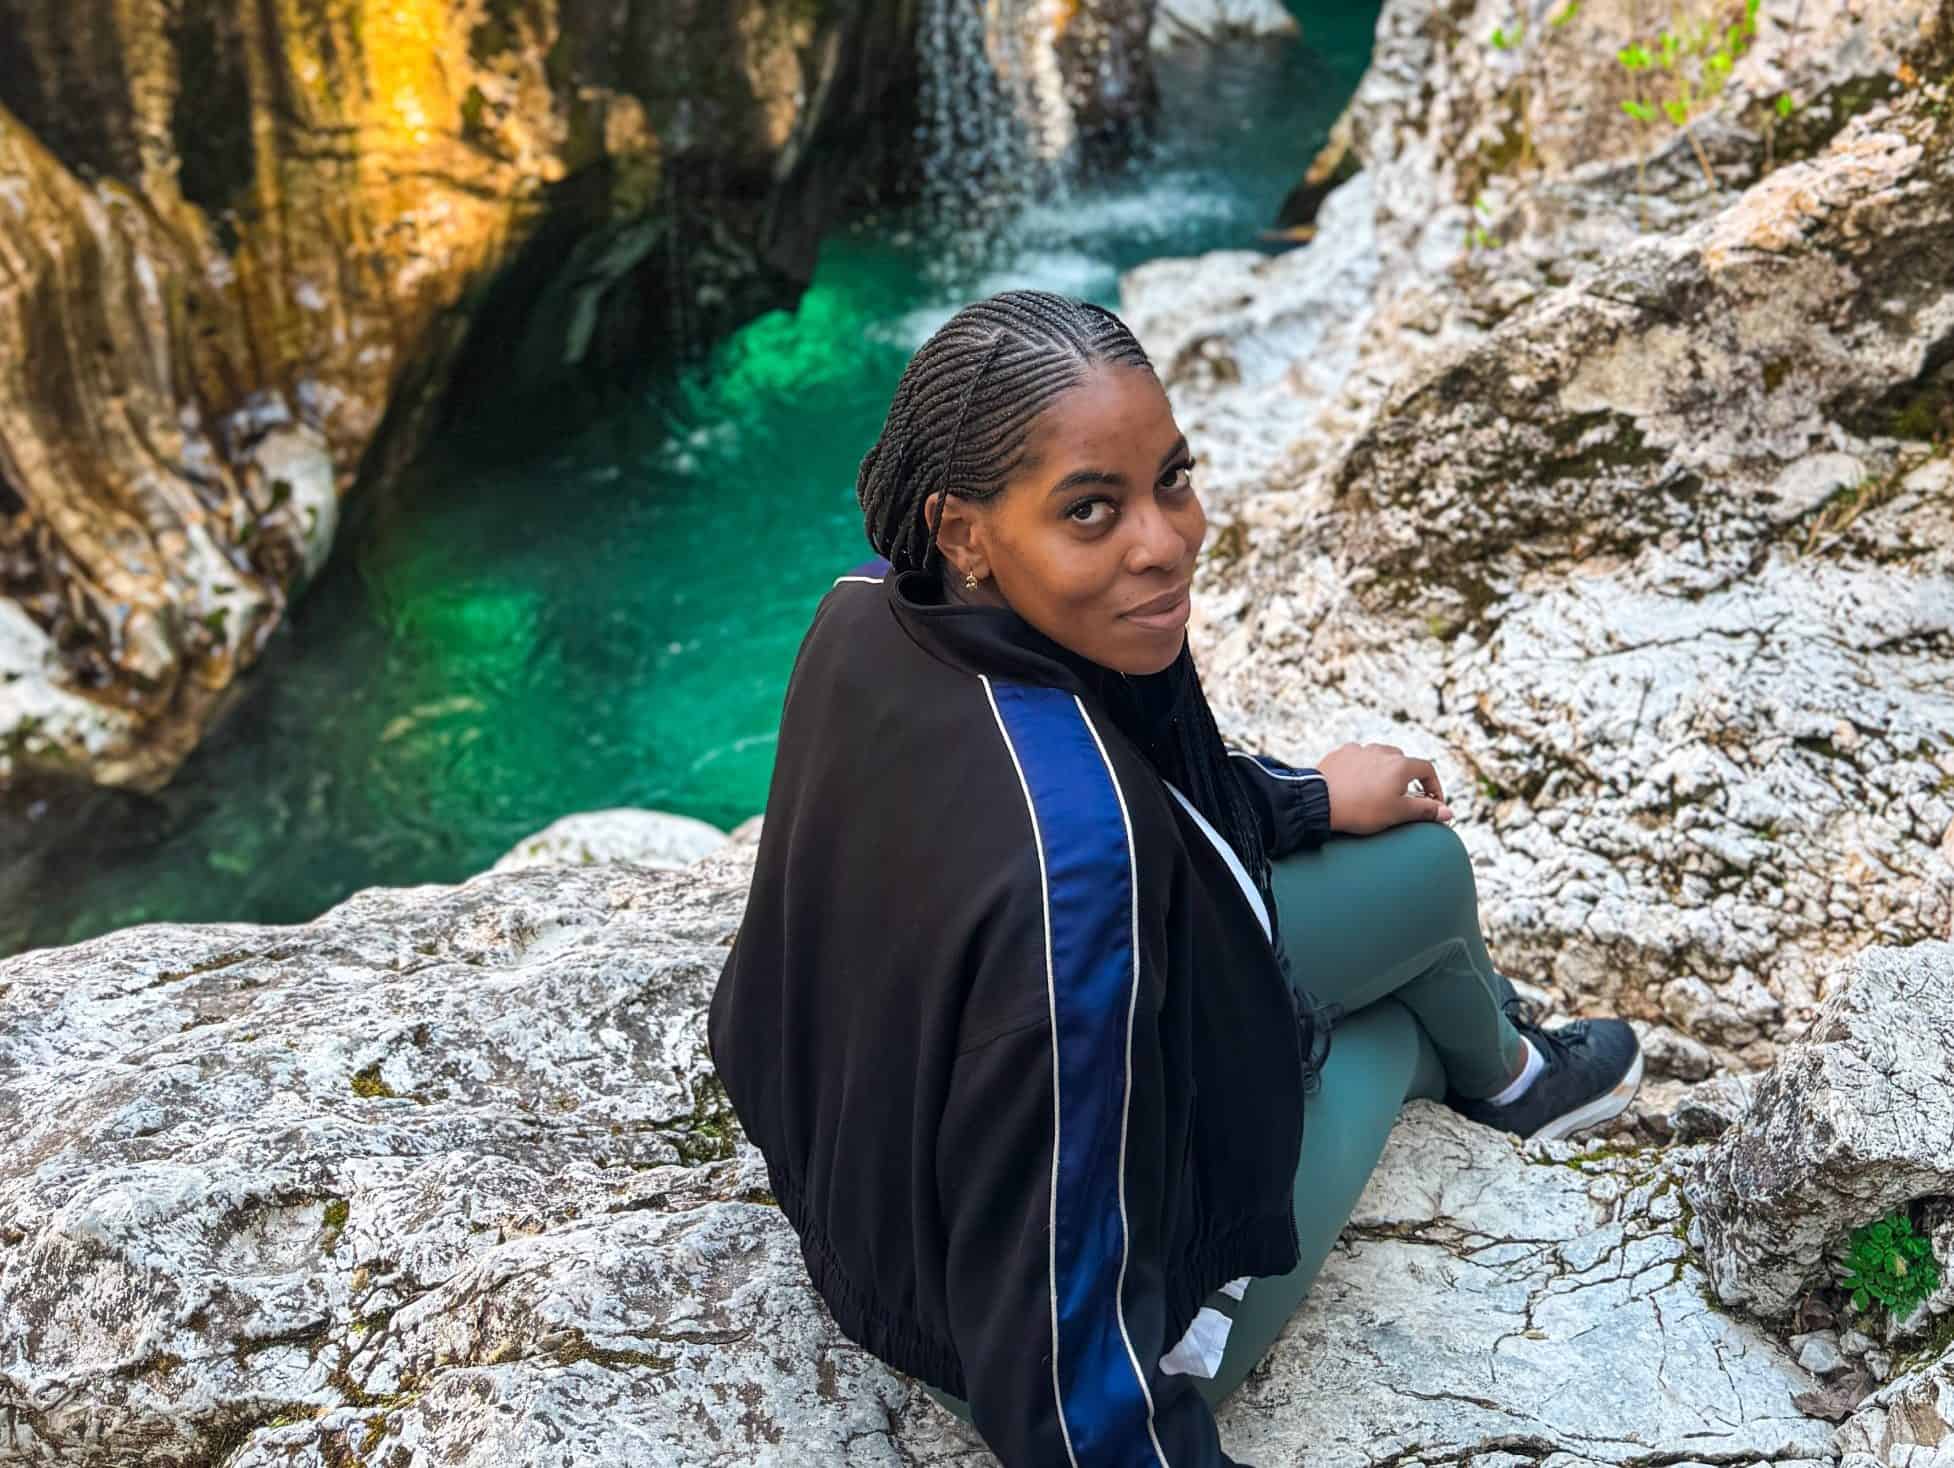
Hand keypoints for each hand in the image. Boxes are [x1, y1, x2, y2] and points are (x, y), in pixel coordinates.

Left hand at [1315, 742, 1453, 833]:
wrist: (1319, 802)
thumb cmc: (1361, 809)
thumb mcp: (1397, 813)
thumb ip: (1425, 811)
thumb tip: (1449, 813)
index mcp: (1400, 764)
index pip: (1426, 770)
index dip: (1434, 786)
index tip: (1432, 802)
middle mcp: (1382, 751)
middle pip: (1403, 761)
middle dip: (1408, 779)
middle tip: (1404, 797)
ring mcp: (1359, 749)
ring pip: (1380, 757)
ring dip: (1384, 771)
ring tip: (1378, 791)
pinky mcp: (1340, 753)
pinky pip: (1358, 758)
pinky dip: (1363, 769)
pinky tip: (1356, 784)